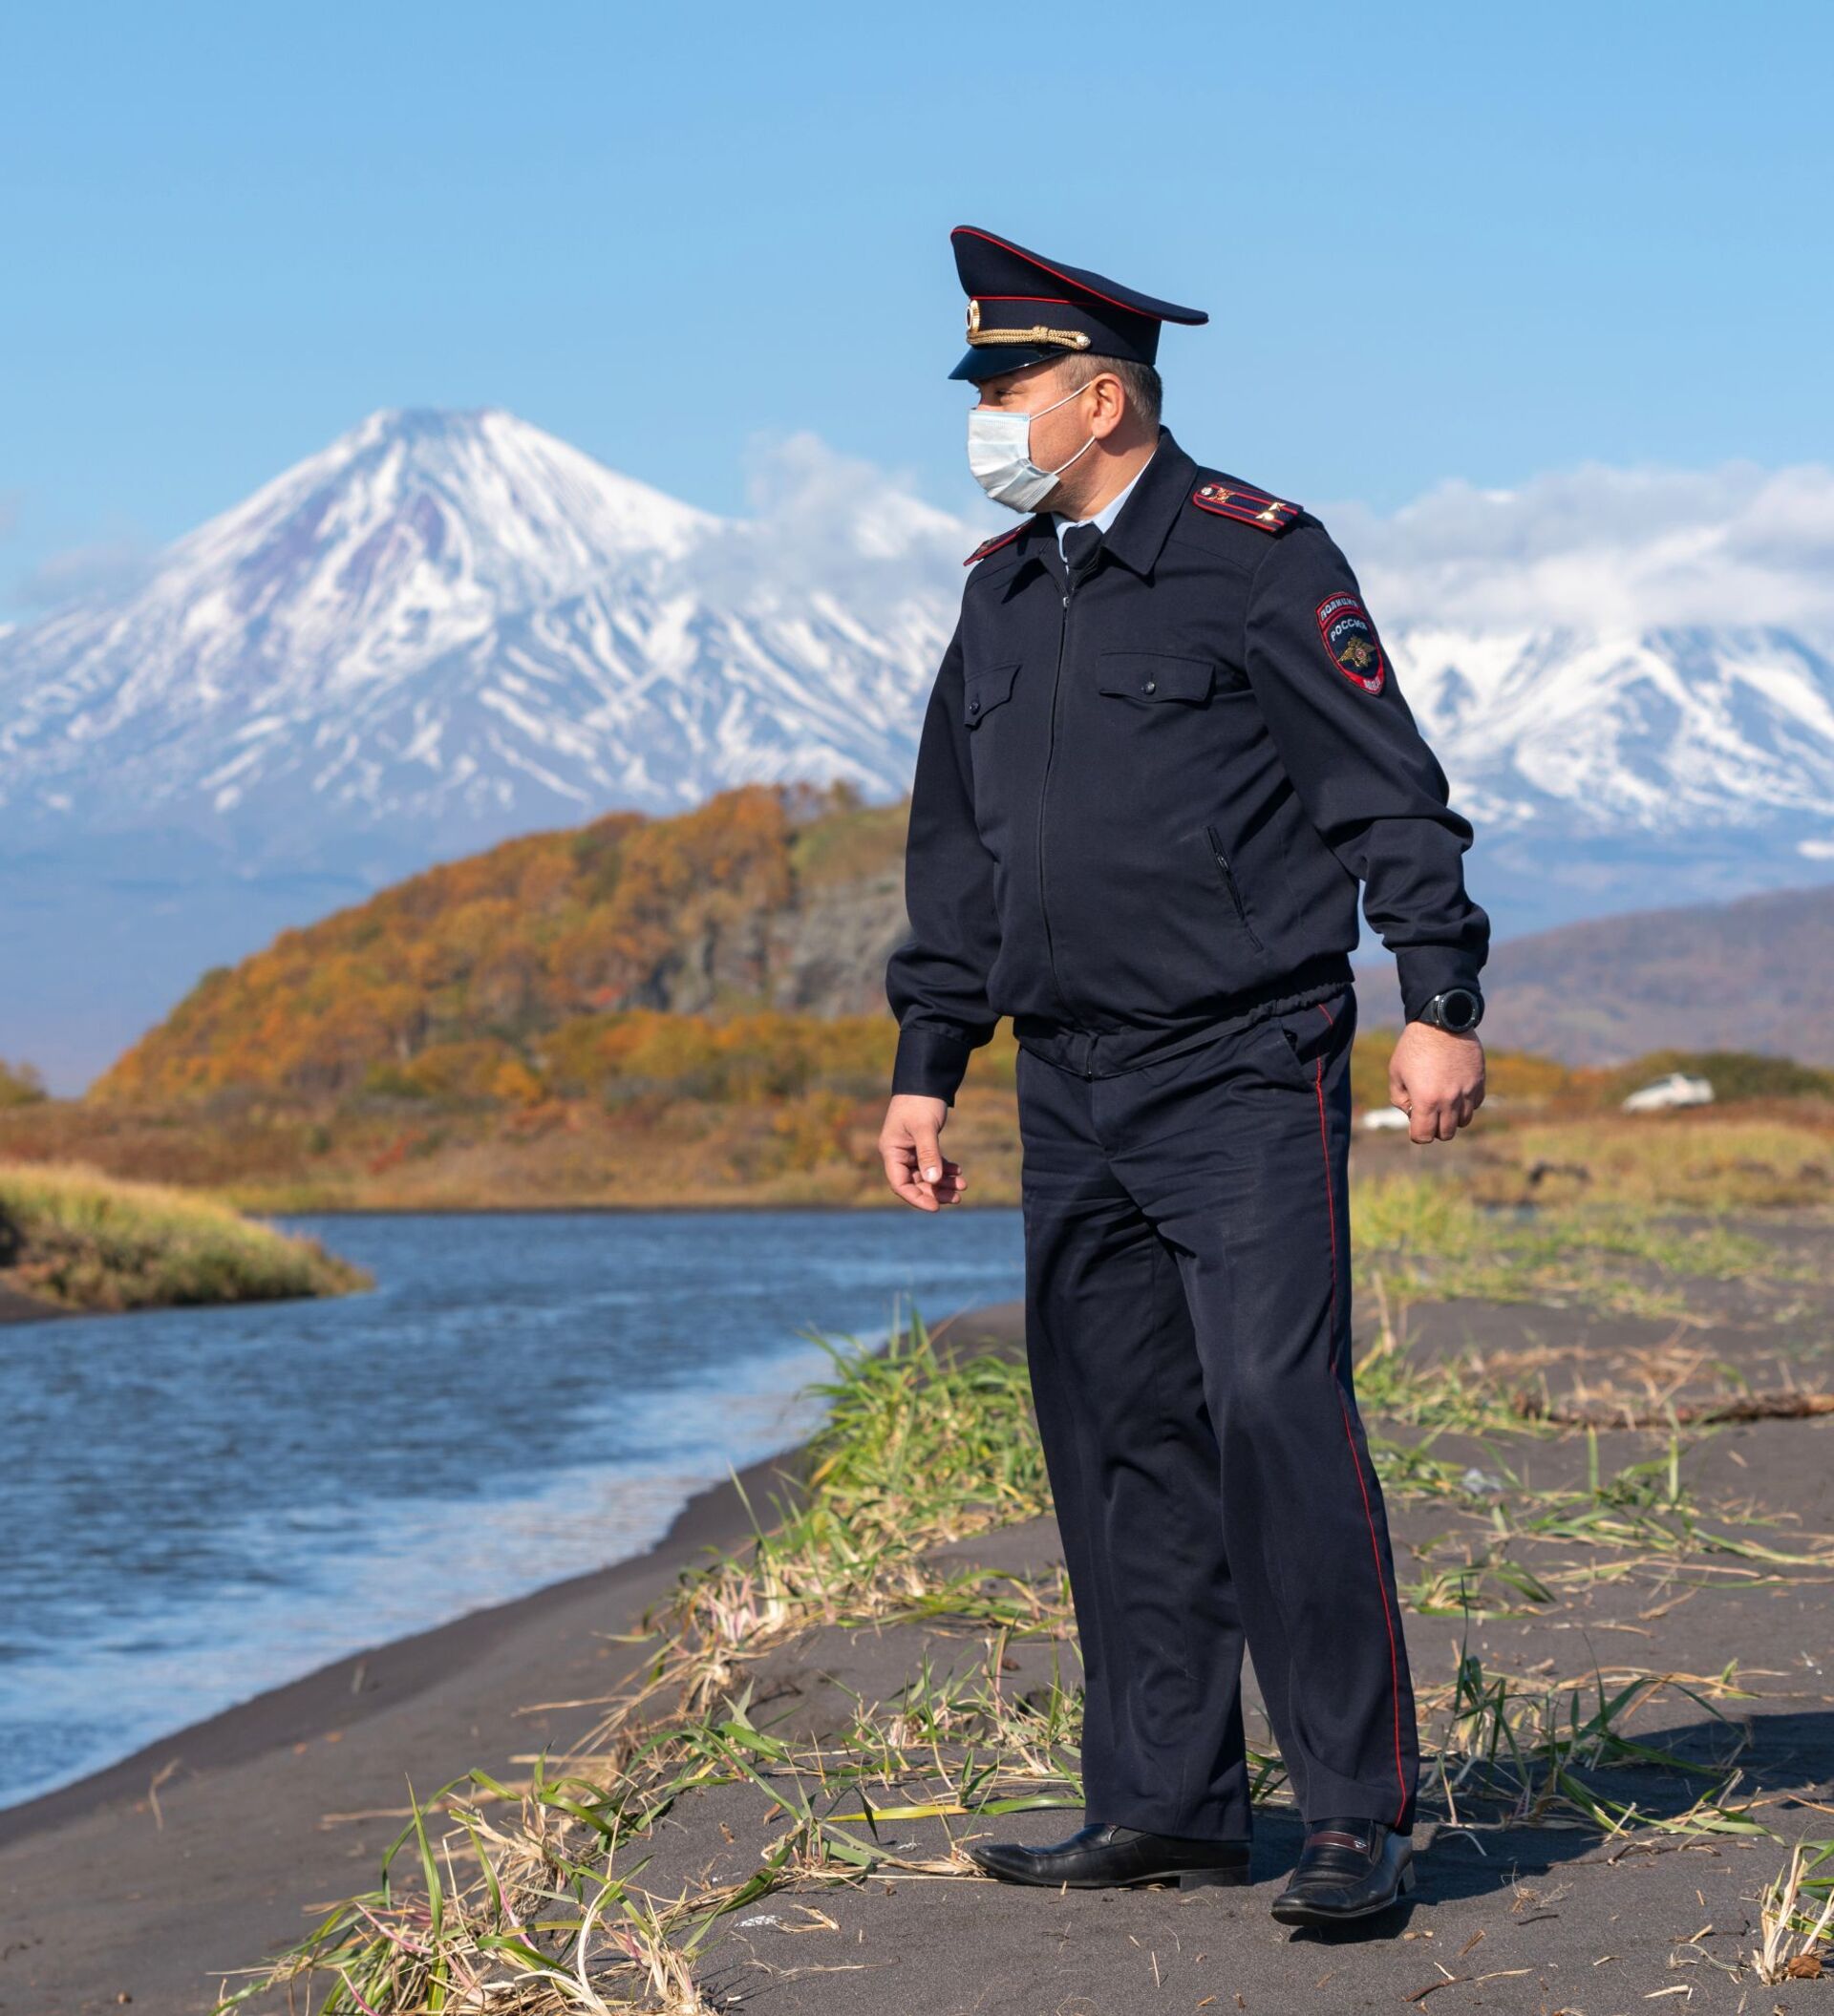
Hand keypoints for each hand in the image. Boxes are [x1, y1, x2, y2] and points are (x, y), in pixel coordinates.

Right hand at [878, 1094, 967, 1210]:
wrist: (925, 1081)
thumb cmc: (921, 1102)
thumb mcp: (925, 1128)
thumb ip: (929, 1155)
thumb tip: (933, 1181)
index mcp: (891, 1151)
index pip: (900, 1184)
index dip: (917, 1198)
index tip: (936, 1207)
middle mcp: (897, 1153)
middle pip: (915, 1182)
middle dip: (935, 1191)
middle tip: (958, 1197)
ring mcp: (909, 1150)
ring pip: (925, 1175)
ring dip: (943, 1182)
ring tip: (963, 1185)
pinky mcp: (921, 1144)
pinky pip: (932, 1164)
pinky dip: (945, 1169)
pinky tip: (959, 1171)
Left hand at [1388, 1023, 1485, 1143]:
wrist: (1441, 1021)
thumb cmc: (1413, 1047)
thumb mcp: (1396, 1073)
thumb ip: (1400, 1098)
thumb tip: (1412, 1113)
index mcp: (1426, 1100)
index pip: (1424, 1136)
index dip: (1417, 1134)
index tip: (1415, 1125)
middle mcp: (1449, 1100)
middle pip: (1446, 1133)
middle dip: (1434, 1128)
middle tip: (1428, 1113)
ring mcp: (1467, 1092)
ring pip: (1463, 1121)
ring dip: (1452, 1118)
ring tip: (1442, 1102)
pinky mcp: (1479, 1082)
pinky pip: (1475, 1105)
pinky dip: (1466, 1104)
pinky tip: (1455, 1091)